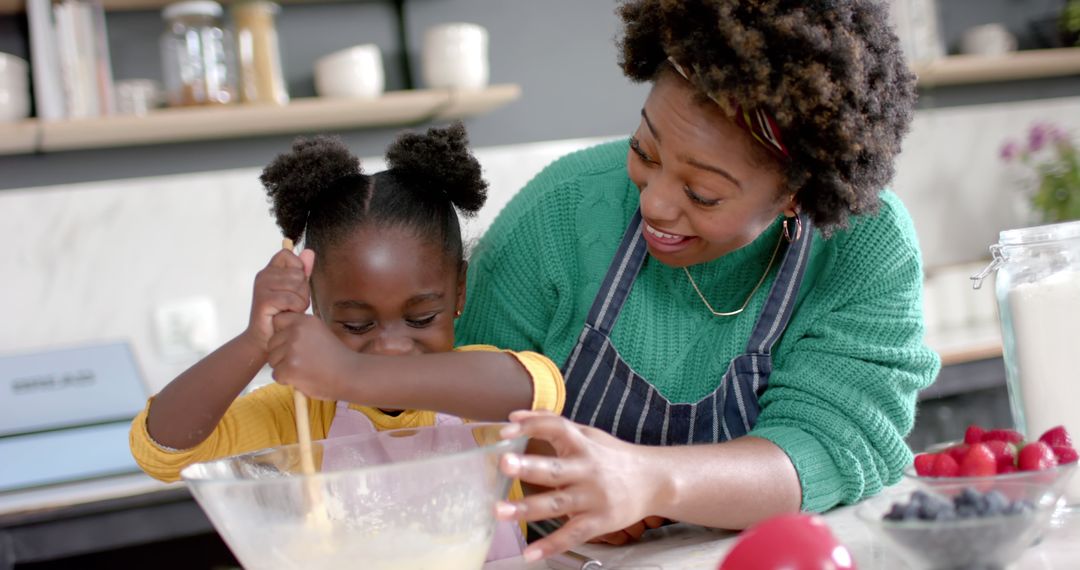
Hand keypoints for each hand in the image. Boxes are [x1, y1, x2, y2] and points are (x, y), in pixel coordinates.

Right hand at [245, 248, 314, 351]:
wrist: (265, 339)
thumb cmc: (282, 315)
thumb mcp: (295, 290)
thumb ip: (302, 271)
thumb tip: (309, 251)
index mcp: (270, 271)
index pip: (288, 254)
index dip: (298, 270)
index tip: (292, 288)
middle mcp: (263, 275)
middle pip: (298, 273)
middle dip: (303, 292)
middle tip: (291, 305)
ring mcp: (261, 287)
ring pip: (298, 286)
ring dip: (300, 302)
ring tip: (288, 310)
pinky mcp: (263, 300)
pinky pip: (292, 299)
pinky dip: (295, 309)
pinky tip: (286, 315)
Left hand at [267, 312, 355, 400]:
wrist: (350, 375)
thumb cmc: (336, 357)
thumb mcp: (320, 332)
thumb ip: (300, 330)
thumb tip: (278, 332)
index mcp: (305, 320)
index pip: (278, 321)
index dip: (282, 334)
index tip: (293, 344)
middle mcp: (297, 331)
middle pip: (272, 342)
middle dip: (281, 354)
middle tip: (301, 361)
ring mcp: (292, 349)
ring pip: (272, 360)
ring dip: (283, 367)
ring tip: (304, 370)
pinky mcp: (289, 367)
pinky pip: (276, 374)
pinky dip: (287, 380)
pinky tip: (303, 378)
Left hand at [494, 410, 670, 561]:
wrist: (654, 481)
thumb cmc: (612, 456)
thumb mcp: (586, 434)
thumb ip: (550, 422)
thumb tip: (513, 415)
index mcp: (583, 444)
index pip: (557, 428)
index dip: (532, 426)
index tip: (506, 430)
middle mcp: (587, 470)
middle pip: (554, 469)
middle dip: (528, 467)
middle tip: (503, 464)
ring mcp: (593, 498)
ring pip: (557, 503)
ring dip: (527, 508)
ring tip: (499, 511)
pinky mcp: (600, 522)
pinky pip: (572, 535)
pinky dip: (551, 545)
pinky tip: (530, 553)